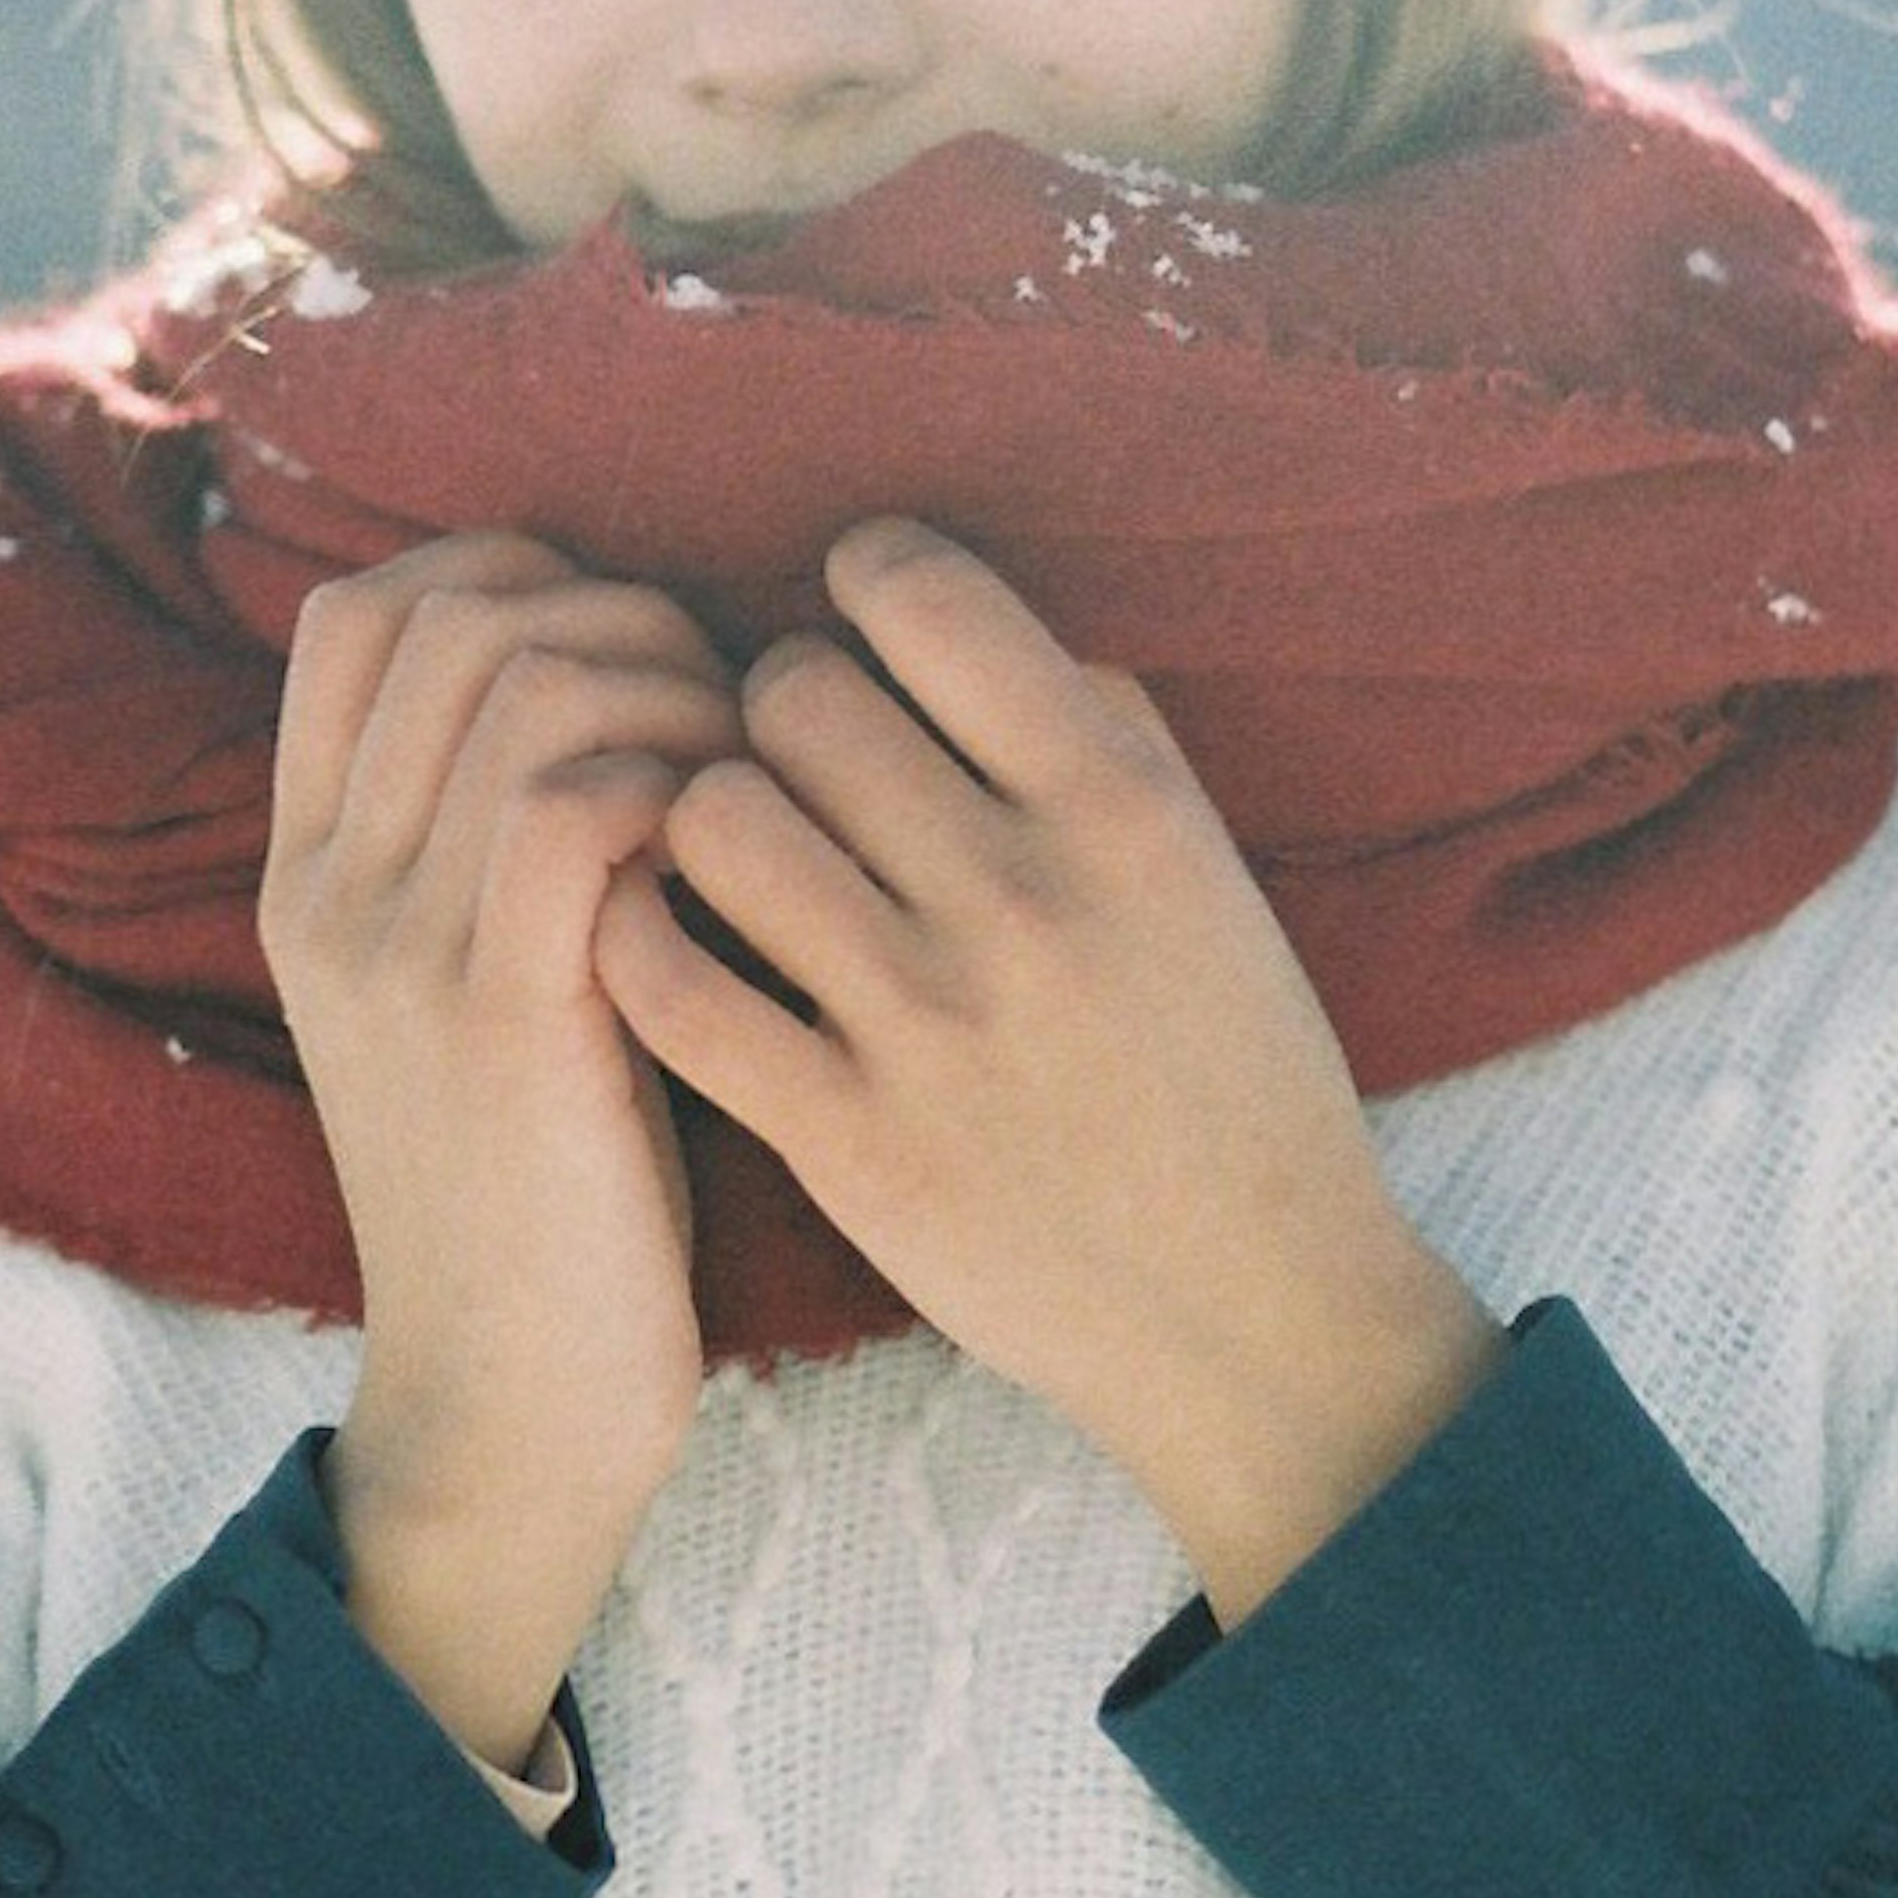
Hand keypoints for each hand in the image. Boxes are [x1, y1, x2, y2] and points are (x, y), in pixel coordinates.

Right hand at [263, 532, 742, 1762]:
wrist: (512, 1409)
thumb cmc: (555, 1187)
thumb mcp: (486, 991)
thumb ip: (502, 844)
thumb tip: (633, 673)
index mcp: (310, 869)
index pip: (362, 609)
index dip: (513, 576)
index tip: (634, 657)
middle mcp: (330, 887)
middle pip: (458, 611)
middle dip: (626, 621)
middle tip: (723, 725)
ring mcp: (398, 950)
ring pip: (528, 684)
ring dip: (673, 698)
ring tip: (743, 794)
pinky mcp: (497, 1022)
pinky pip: (578, 809)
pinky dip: (680, 793)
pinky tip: (732, 869)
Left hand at [592, 520, 1495, 1622]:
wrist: (1258, 1317)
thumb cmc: (1232, 1076)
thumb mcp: (1207, 874)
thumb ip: (1098, 733)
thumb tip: (956, 622)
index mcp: (1123, 805)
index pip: (927, 595)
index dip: (862, 581)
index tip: (860, 625)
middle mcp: (1021, 896)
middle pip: (795, 695)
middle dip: (773, 711)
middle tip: (797, 767)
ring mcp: (926, 1023)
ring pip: (712, 819)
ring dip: (704, 820)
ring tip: (740, 862)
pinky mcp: (847, 1141)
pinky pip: (669, 985)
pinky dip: (638, 940)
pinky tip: (672, 944)